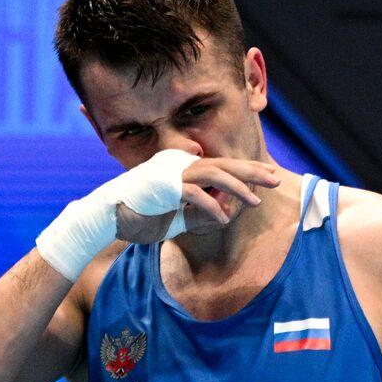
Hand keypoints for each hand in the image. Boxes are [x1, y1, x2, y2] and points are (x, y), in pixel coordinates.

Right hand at [36, 150, 280, 280]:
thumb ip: (198, 213)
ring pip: (215, 174)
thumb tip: (224, 214)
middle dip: (252, 172)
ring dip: (238, 187)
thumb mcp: (175, 216)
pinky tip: (224, 219)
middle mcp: (179, 162)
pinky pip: (196, 194)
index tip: (265, 178)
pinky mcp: (165, 186)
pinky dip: (212, 207)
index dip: (244, 171)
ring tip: (256, 202)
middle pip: (223, 164)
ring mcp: (172, 171)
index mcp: (181, 164)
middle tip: (276, 180)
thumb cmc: (138, 217)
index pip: (219, 165)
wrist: (105, 217)